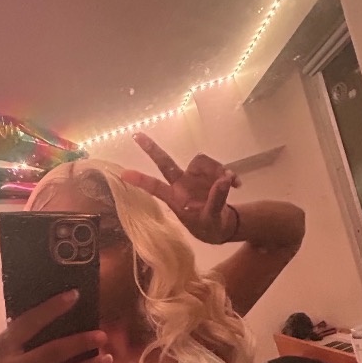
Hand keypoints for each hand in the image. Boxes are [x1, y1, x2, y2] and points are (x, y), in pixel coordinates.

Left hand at [122, 132, 240, 243]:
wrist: (221, 227)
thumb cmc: (208, 227)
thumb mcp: (212, 219)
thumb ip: (216, 200)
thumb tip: (224, 180)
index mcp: (175, 198)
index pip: (155, 187)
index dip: (141, 181)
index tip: (123, 174)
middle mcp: (181, 184)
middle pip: (165, 163)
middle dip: (152, 149)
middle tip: (136, 135)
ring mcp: (194, 178)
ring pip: (201, 162)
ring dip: (217, 170)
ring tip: (231, 183)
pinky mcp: (209, 175)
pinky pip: (218, 167)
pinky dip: (229, 175)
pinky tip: (238, 185)